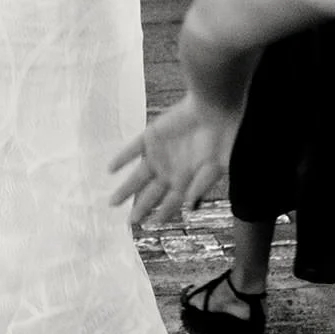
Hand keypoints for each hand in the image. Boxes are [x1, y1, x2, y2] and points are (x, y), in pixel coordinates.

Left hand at [108, 94, 238, 225]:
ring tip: (113, 202)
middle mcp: (171, 169)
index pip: (171, 202)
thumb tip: (188, 207)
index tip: (151, 225)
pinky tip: (110, 169)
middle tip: (129, 222)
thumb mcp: (215, 167)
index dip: (162, 214)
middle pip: (152, 193)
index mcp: (187, 178)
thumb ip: (200, 186)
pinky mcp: (152, 135)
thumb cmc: (223, 138)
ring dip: (126, 188)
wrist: (216, 108)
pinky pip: (133, 149)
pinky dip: (122, 158)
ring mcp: (160, 153)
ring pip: (138, 175)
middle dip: (141, 208)